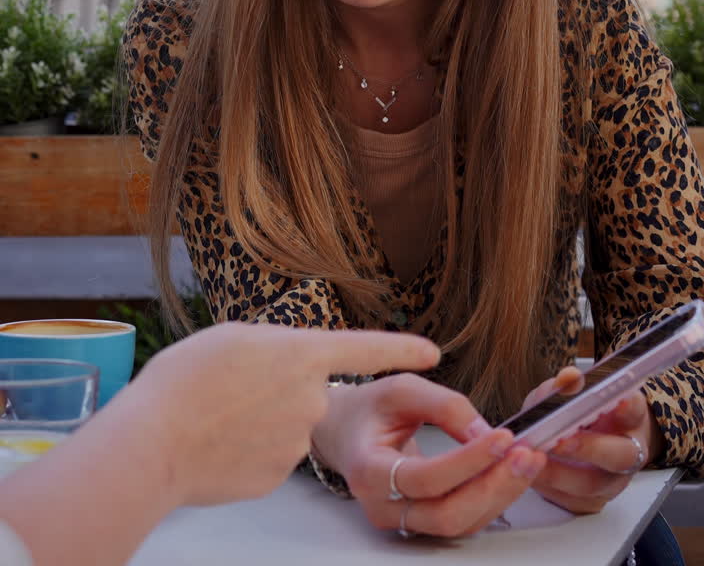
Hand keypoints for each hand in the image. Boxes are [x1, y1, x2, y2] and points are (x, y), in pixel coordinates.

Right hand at [134, 323, 440, 505]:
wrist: (156, 441)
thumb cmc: (185, 380)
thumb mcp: (230, 338)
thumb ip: (270, 350)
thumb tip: (281, 368)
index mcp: (302, 354)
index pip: (365, 349)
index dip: (401, 347)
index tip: (433, 351)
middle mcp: (310, 399)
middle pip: (306, 391)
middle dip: (277, 390)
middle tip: (229, 391)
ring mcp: (296, 442)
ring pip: (286, 425)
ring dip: (260, 421)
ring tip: (216, 418)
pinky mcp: (277, 478)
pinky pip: (270, 456)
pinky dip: (249, 451)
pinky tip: (219, 446)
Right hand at [311, 373, 546, 537]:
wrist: (347, 432)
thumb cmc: (371, 408)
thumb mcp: (401, 388)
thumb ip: (443, 405)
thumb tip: (485, 432)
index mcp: (368, 470)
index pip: (425, 477)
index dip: (469, 461)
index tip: (504, 436)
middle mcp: (382, 506)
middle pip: (446, 513)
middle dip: (493, 485)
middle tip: (526, 454)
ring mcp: (401, 521)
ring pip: (459, 524)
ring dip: (500, 494)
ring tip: (528, 460)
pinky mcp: (421, 523)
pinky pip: (462, 521)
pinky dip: (492, 499)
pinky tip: (512, 472)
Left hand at [525, 366, 662, 514]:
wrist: (585, 445)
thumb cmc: (578, 416)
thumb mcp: (569, 395)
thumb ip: (567, 387)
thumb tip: (568, 378)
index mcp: (627, 419)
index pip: (633, 411)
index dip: (626, 407)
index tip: (615, 400)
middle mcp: (626, 452)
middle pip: (619, 455)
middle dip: (589, 448)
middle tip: (560, 441)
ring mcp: (611, 481)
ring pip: (592, 484)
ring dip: (560, 473)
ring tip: (535, 459)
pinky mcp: (591, 502)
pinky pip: (571, 500)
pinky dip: (548, 487)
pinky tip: (530, 474)